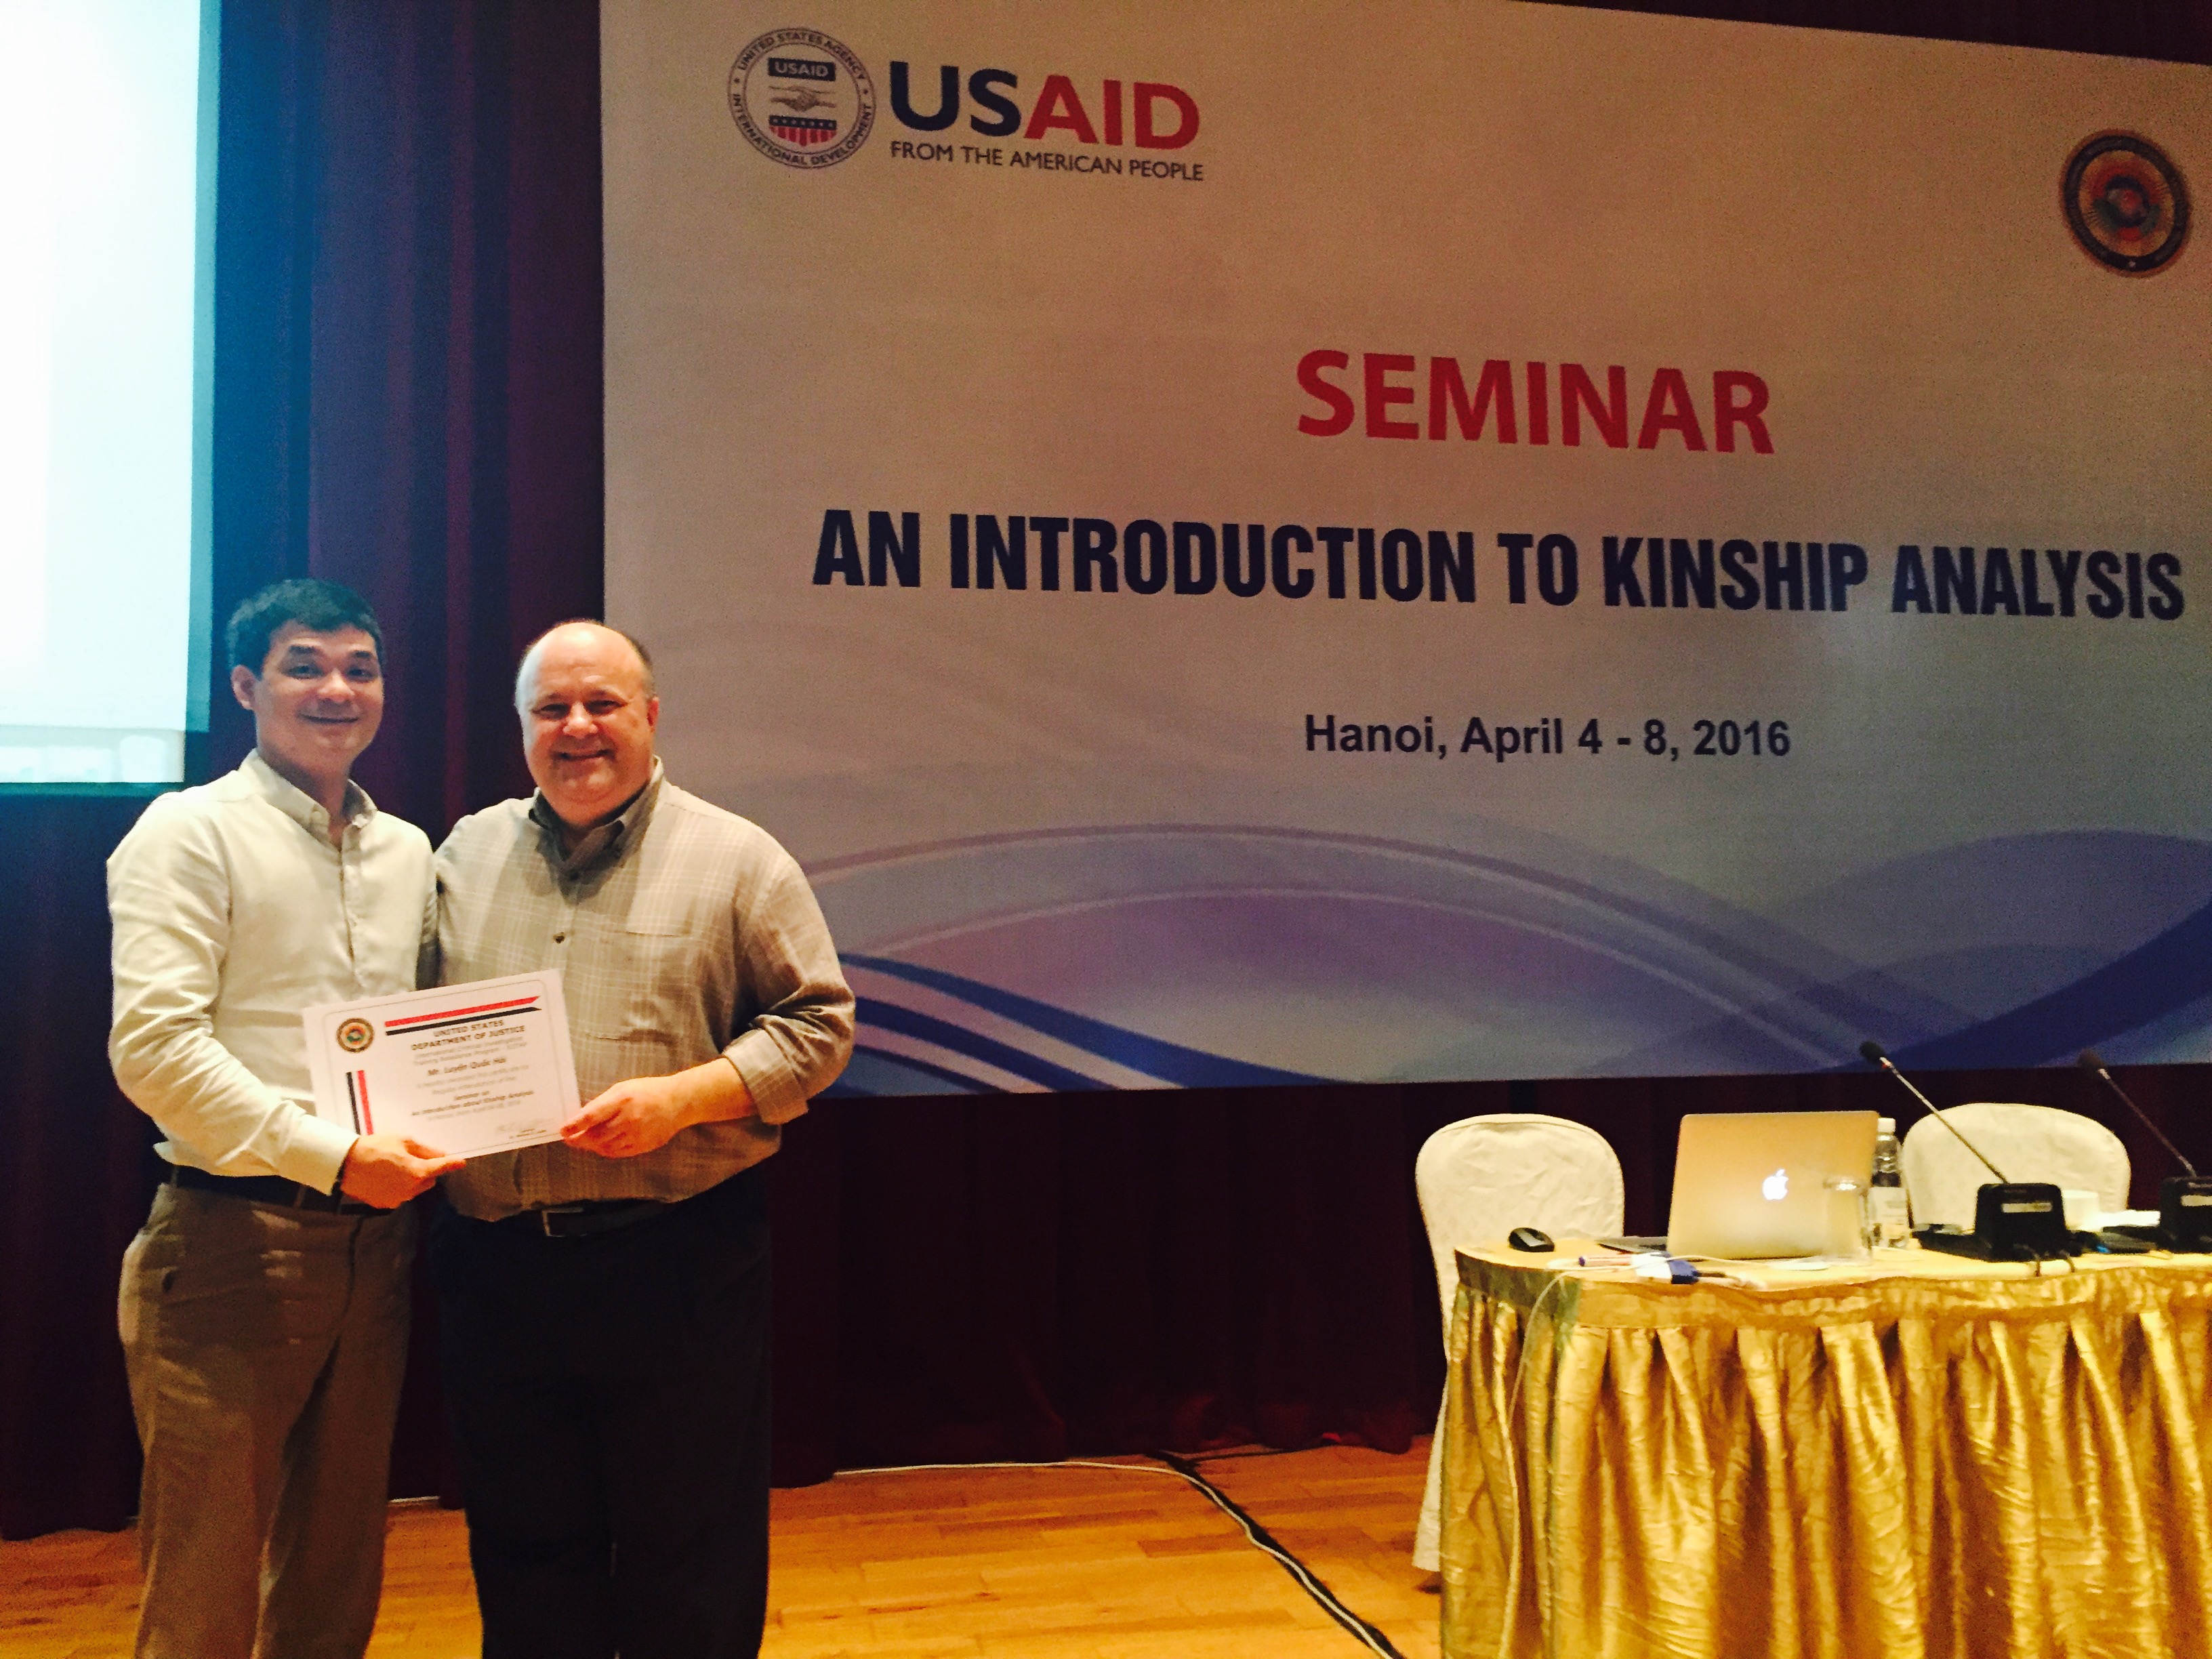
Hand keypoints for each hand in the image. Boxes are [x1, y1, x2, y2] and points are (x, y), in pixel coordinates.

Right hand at [338, 1134, 464, 1207]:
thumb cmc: (375, 1147)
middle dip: (426, 1170)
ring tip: (394, 1166)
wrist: (346, 1163)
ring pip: (415, 1189)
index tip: (461, 1162)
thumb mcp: (403, 1141)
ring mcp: (398, 1199)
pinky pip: (400, 1195)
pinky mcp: (386, 1204)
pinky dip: (398, 1187)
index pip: (441, 1168)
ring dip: (412, 1180)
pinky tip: (385, 1176)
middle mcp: (411, 1189)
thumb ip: (425, 1150)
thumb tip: (441, 1155)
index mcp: (418, 1172)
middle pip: (429, 1180)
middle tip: (412, 1157)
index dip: (452, 1164)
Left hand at [561, 1075, 692, 1158]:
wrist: (678, 1102)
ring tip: (583, 1142)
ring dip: (591, 1146)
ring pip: (605, 1147)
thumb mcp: (623, 1088)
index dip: (574, 1125)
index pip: (591, 1116)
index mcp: (622, 1100)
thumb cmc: (648, 1091)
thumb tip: (582, 1116)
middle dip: (578, 1139)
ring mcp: (637, 1135)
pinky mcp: (643, 1146)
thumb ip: (602, 1102)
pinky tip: (600, 1146)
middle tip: (569, 1138)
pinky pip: (617, 1153)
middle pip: (596, 1136)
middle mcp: (629, 1119)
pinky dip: (605, 1151)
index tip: (563, 1130)